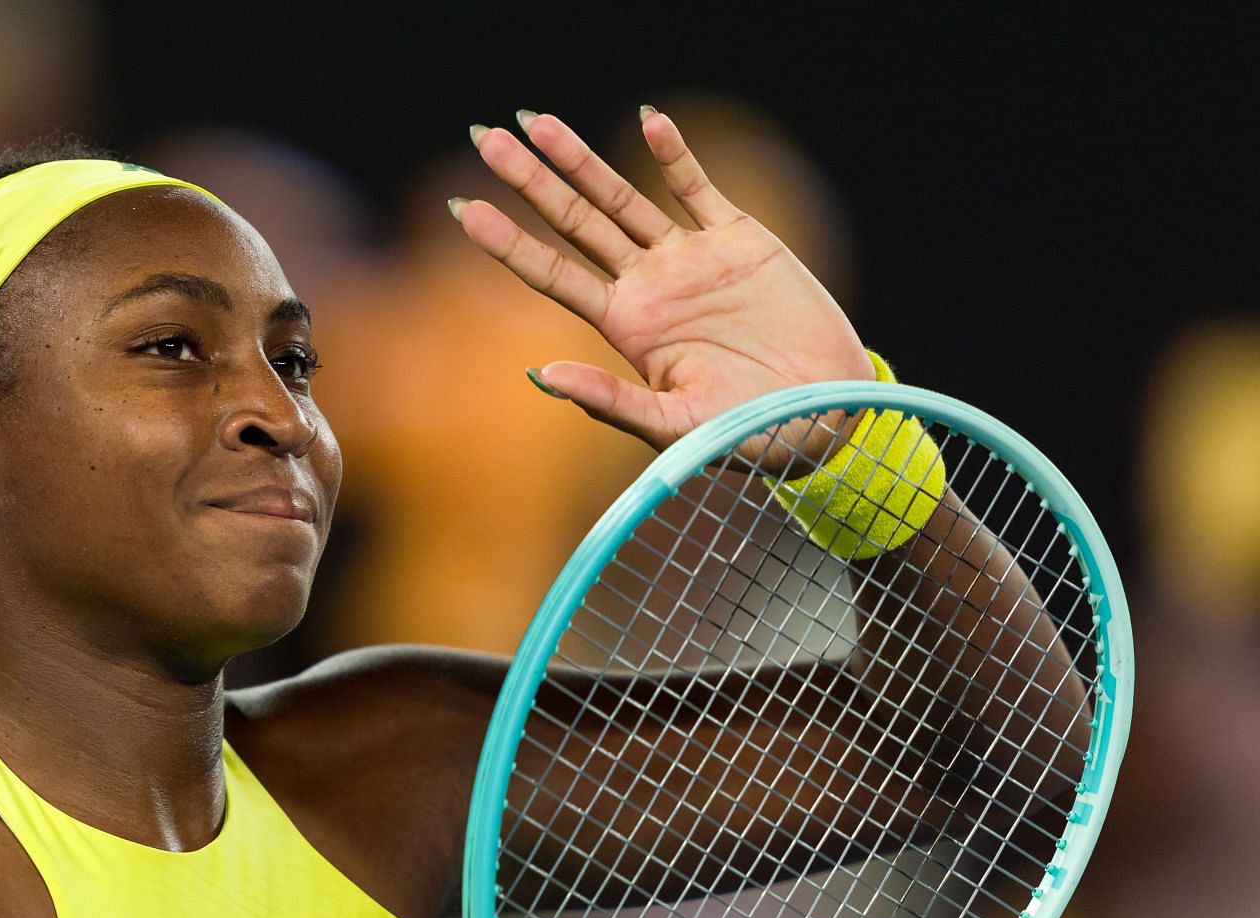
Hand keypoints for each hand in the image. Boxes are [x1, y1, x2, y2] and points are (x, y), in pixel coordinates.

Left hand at [456, 109, 875, 467]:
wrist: (821, 413)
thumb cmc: (745, 432)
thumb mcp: (671, 424)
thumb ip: (608, 401)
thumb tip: (539, 375)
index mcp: (624, 326)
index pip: (551, 275)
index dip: (507, 243)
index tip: (461, 211)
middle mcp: (646, 285)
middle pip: (574, 223)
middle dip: (530, 181)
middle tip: (484, 139)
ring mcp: (689, 258)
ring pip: (623, 198)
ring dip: (581, 159)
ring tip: (537, 121)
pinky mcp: (738, 238)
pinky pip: (697, 187)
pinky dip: (674, 154)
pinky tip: (647, 120)